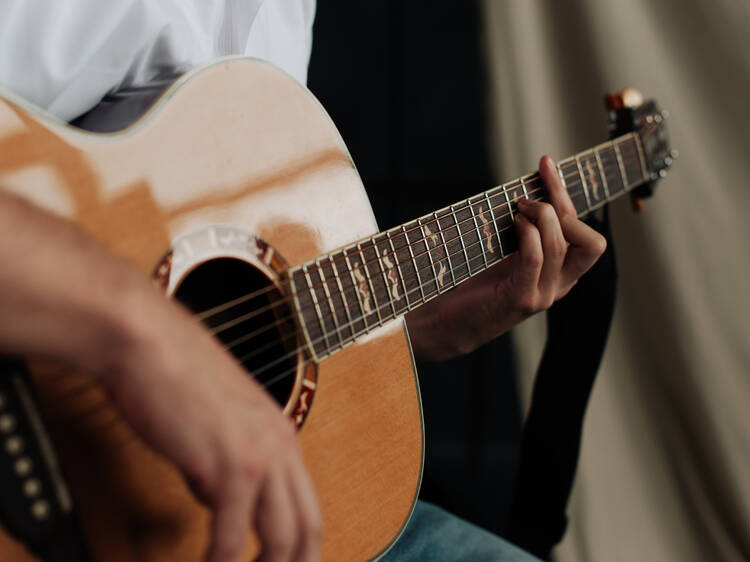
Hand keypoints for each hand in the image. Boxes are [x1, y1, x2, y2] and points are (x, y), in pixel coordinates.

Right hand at [109, 286, 322, 561]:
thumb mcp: (215, 419)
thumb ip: (225, 458)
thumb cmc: (170, 372)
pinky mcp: (229, 465)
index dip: (302, 546)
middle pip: (309, 528)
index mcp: (281, 432)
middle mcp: (281, 444)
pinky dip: (220, 561)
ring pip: (284, 539)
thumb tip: (215, 498)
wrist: (147, 343)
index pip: (309, 505)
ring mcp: (260, 455)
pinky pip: (232, 537)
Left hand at [406, 155, 605, 360]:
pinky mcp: (521, 299)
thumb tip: (532, 185)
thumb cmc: (474, 285)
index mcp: (561, 275)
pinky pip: (537, 257)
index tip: (545, 166)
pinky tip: (513, 225)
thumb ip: (527, 230)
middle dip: (562, 205)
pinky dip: (527, 234)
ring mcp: (542, 295)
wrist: (447, 324)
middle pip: (592, 242)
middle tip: (527, 197)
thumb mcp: (508, 253)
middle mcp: (559, 286)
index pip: (587, 234)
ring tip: (516, 210)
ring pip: (561, 244)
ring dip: (540, 216)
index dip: (566, 196)